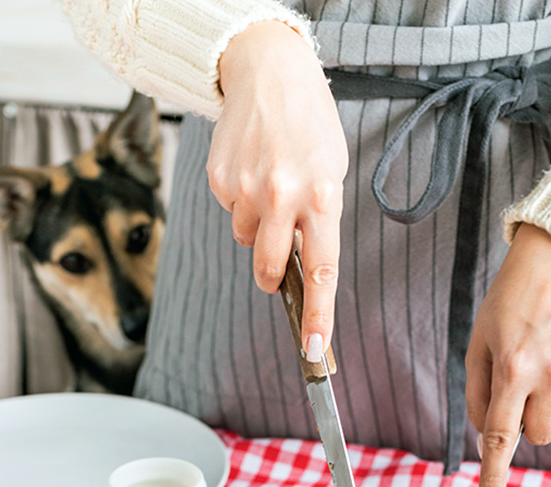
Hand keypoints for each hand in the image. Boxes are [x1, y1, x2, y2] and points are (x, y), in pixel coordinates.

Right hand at [208, 20, 348, 359]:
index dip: (317, 315)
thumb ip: (319, 222)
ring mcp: (247, 190)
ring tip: (268, 186)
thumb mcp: (331, 172)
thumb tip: (300, 271)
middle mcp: (283, 196)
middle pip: (268, 269)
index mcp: (321, 198)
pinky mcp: (219, 181)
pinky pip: (230, 215)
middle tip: (275, 262)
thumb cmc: (309, 126)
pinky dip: (240, 204)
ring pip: (246, 241)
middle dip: (270, 277)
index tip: (314, 349)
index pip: (321, 272)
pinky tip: (250, 172)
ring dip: (257, 228)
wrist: (269, 74)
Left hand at [466, 223, 550, 486]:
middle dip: (525, 422)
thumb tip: (489, 436)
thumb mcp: (479, 345)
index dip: (495, 476)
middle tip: (518, 385)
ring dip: (547, 397)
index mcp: (513, 369)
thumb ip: (480, 395)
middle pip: (538, 435)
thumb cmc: (508, 303)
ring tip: (541, 355)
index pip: (501, 437)